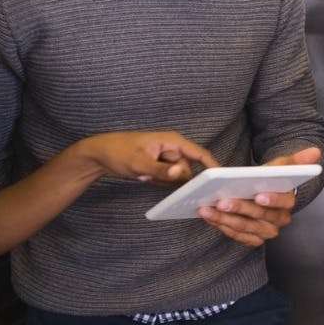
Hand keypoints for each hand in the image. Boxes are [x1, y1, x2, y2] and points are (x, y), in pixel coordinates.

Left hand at [76, 130, 220, 185]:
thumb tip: (183, 174)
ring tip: (145, 177)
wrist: (99, 154)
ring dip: (165, 181)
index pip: (200, 154)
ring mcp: (167, 158)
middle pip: (189, 169)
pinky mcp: (161, 166)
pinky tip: (144, 178)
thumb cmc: (118, 152)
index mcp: (173, 141)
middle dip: (178, 180)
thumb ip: (162, 171)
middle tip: (162, 183)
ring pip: (178, 177)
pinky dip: (160, 182)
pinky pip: (168, 179)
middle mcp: (173, 148)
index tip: (224, 180)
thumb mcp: (139, 163)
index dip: (213, 166)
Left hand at [199, 146, 321, 246]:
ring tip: (208, 208)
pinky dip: (222, 227)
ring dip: (225, 219)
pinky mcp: (252, 239)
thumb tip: (316, 151)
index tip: (258, 195)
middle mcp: (279, 220)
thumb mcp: (282, 166)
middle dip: (240, 208)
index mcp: (288, 202)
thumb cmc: (272, 179)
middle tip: (222, 201)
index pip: (282, 202)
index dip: (272, 199)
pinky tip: (209, 216)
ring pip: (245, 227)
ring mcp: (265, 232)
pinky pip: (237, 236)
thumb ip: (297, 160)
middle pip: (259, 216)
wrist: (263, 194)